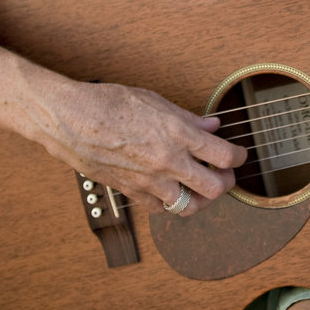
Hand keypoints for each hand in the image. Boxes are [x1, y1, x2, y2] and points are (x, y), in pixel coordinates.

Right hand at [27, 78, 245, 214]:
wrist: (70, 118)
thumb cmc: (108, 103)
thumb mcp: (155, 101)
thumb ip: (188, 119)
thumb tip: (212, 127)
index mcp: (178, 134)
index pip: (225, 155)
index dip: (239, 157)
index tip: (239, 155)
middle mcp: (167, 161)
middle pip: (214, 188)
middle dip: (226, 183)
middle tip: (225, 175)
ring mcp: (149, 180)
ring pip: (189, 206)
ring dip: (201, 199)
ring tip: (201, 188)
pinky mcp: (131, 191)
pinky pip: (160, 208)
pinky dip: (170, 203)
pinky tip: (171, 190)